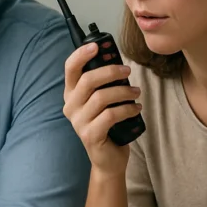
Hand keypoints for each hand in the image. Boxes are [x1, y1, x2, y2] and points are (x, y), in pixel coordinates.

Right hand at [63, 43, 140, 174]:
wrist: (108, 159)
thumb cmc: (108, 125)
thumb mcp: (102, 102)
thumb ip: (104, 84)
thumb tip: (119, 63)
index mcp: (71, 94)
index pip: (70, 69)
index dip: (81, 55)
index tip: (96, 47)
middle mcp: (70, 107)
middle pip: (88, 81)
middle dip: (111, 72)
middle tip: (128, 71)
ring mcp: (78, 122)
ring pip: (101, 97)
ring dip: (123, 92)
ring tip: (136, 93)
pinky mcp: (90, 135)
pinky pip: (110, 116)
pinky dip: (127, 109)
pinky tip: (136, 108)